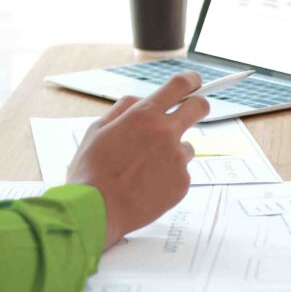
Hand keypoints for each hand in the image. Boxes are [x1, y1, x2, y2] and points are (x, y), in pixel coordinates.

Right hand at [66, 73, 209, 249]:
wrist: (95, 211)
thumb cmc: (91, 172)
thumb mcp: (97, 130)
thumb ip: (123, 110)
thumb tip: (139, 101)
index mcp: (144, 115)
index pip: (179, 85)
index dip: (191, 80)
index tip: (194, 81)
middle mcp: (166, 133)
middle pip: (199, 107)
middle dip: (198, 107)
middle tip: (191, 113)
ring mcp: (177, 158)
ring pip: (186, 146)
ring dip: (173, 151)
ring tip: (145, 169)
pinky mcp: (182, 182)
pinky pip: (181, 172)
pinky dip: (169, 176)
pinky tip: (147, 185)